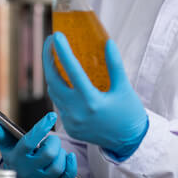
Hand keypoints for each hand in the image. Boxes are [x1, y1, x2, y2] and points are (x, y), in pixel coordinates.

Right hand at [0, 112, 76, 177]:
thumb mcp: (6, 147)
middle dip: (54, 142)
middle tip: (51, 139)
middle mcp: (30, 169)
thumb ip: (2, 135)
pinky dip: (71, 166)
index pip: (29, 142)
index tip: (51, 116)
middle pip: (48, 154)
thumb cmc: (15, 159)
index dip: (41, 128)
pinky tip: (70, 157)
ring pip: (57, 166)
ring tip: (55, 149)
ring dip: (61, 154)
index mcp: (18, 156)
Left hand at [43, 32, 148, 160]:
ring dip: (52, 73)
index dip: (62, 51)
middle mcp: (77, 112)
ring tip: (55, 56)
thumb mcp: (124, 87)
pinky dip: (58, 89)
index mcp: (91, 101)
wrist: (129, 141)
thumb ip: (115, 65)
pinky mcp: (70, 127)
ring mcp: (71, 121)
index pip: (72, 70)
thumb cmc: (129, 112)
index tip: (56, 36)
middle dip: (48, 59)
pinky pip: (58, 103)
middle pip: (53, 80)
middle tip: (50, 42)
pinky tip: (63, 78)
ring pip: (53, 92)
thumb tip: (108, 42)